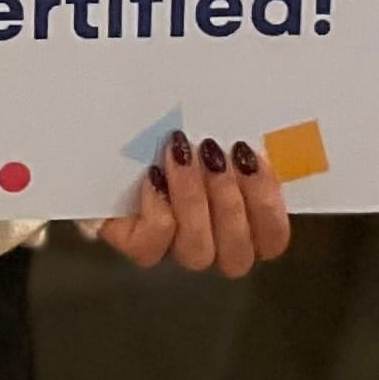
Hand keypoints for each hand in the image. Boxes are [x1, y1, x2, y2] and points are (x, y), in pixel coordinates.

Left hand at [97, 131, 290, 276]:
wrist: (107, 129)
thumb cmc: (166, 124)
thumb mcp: (205, 124)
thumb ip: (233, 134)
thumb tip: (249, 130)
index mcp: (239, 217)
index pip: (272, 239)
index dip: (268, 206)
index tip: (252, 159)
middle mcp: (209, 240)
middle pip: (238, 256)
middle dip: (230, 203)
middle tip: (214, 154)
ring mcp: (171, 247)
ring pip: (198, 253)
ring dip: (194, 201)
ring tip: (181, 155)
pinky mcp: (134, 242)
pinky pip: (151, 248)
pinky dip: (157, 212)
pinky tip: (153, 177)